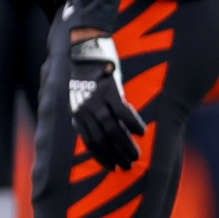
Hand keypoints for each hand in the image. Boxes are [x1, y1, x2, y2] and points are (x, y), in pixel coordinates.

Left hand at [68, 35, 145, 169]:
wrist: (81, 50)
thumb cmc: (82, 72)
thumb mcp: (78, 95)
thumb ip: (84, 112)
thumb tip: (92, 126)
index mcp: (76, 113)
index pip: (90, 142)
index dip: (101, 157)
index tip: (112, 166)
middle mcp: (85, 110)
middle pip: (102, 140)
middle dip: (115, 156)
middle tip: (128, 166)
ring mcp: (97, 101)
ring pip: (112, 130)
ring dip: (125, 145)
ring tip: (137, 156)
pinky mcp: (110, 91)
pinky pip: (123, 112)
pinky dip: (133, 123)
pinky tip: (142, 132)